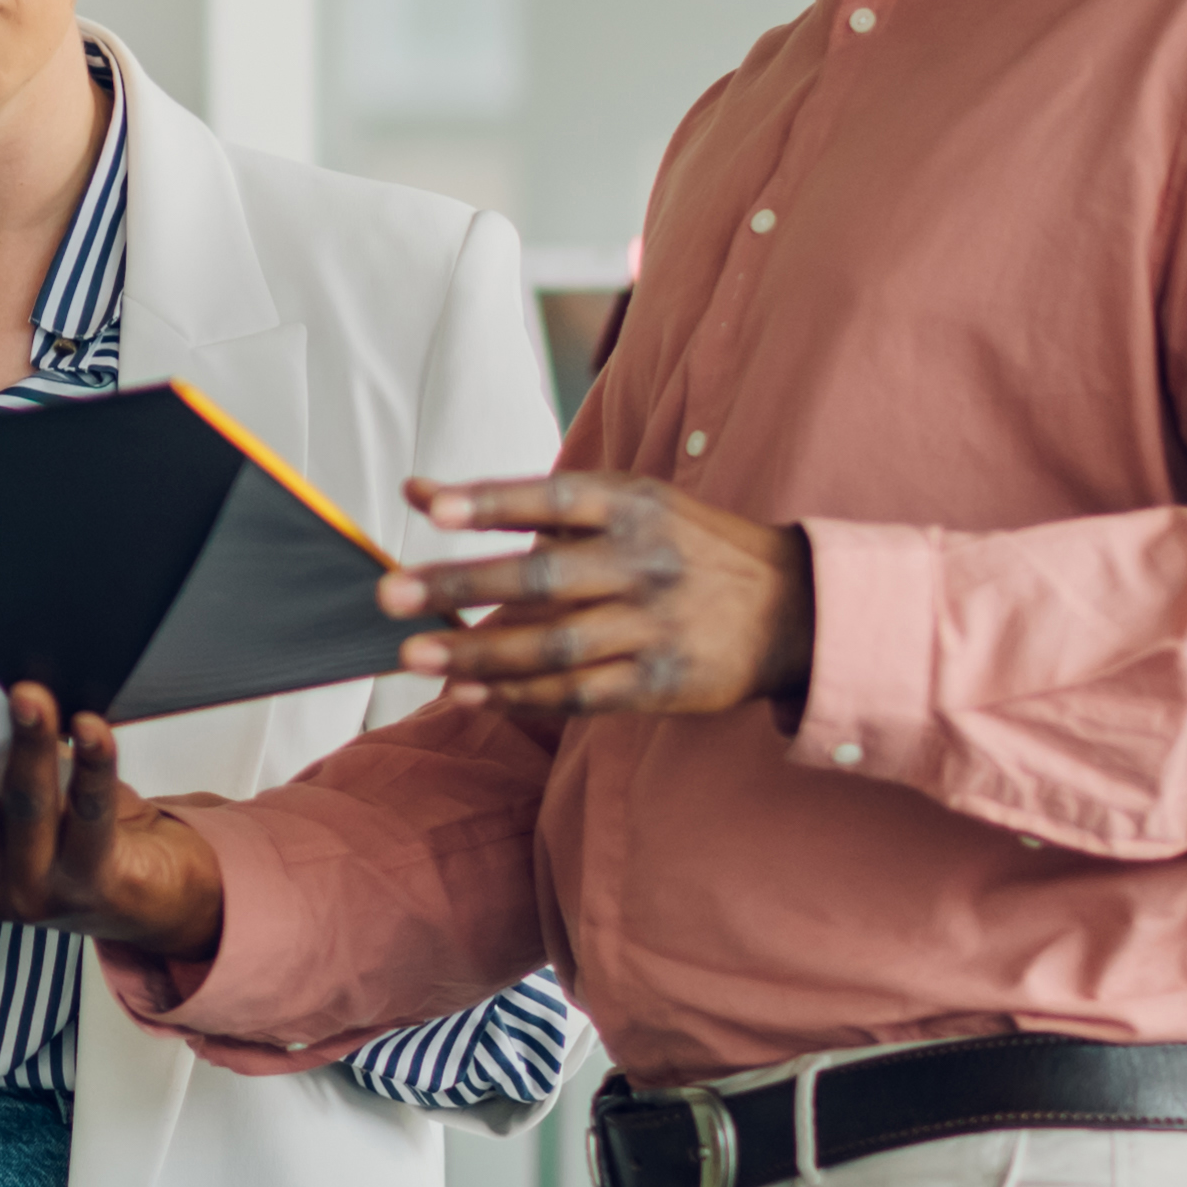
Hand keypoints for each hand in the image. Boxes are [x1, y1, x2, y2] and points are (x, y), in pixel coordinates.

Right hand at [0, 681, 223, 956]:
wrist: (143, 901)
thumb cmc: (63, 840)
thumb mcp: (2, 812)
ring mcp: (35, 893)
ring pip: (26, 807)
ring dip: (26, 745)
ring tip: (27, 696)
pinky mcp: (91, 885)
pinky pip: (91, 816)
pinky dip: (92, 767)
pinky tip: (90, 729)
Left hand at [381, 474, 815, 720]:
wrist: (794, 609)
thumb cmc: (683, 545)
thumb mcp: (621, 503)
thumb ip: (518, 503)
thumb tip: (416, 490)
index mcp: (633, 507)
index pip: (554, 500)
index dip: (494, 503)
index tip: (432, 508)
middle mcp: (644, 564)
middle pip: (544, 579)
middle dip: (463, 586)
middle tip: (392, 595)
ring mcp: (653, 626)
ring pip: (554, 646)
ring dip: (478, 653)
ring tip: (415, 654)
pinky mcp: (659, 683)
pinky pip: (579, 695)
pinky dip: (520, 696)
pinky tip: (468, 692)